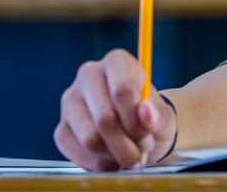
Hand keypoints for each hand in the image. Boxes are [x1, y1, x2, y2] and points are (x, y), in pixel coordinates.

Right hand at [56, 49, 176, 169]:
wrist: (139, 131)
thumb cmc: (151, 118)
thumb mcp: (164, 116)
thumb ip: (159, 115)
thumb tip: (147, 113)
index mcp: (117, 62)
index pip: (123, 90)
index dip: (136, 120)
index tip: (147, 136)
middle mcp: (89, 74)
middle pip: (104, 118)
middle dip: (126, 145)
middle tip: (140, 153)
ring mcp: (71, 100)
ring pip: (89, 138)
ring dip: (113, 156)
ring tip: (128, 156)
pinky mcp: (62, 127)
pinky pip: (76, 151)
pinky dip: (98, 163)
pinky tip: (112, 160)